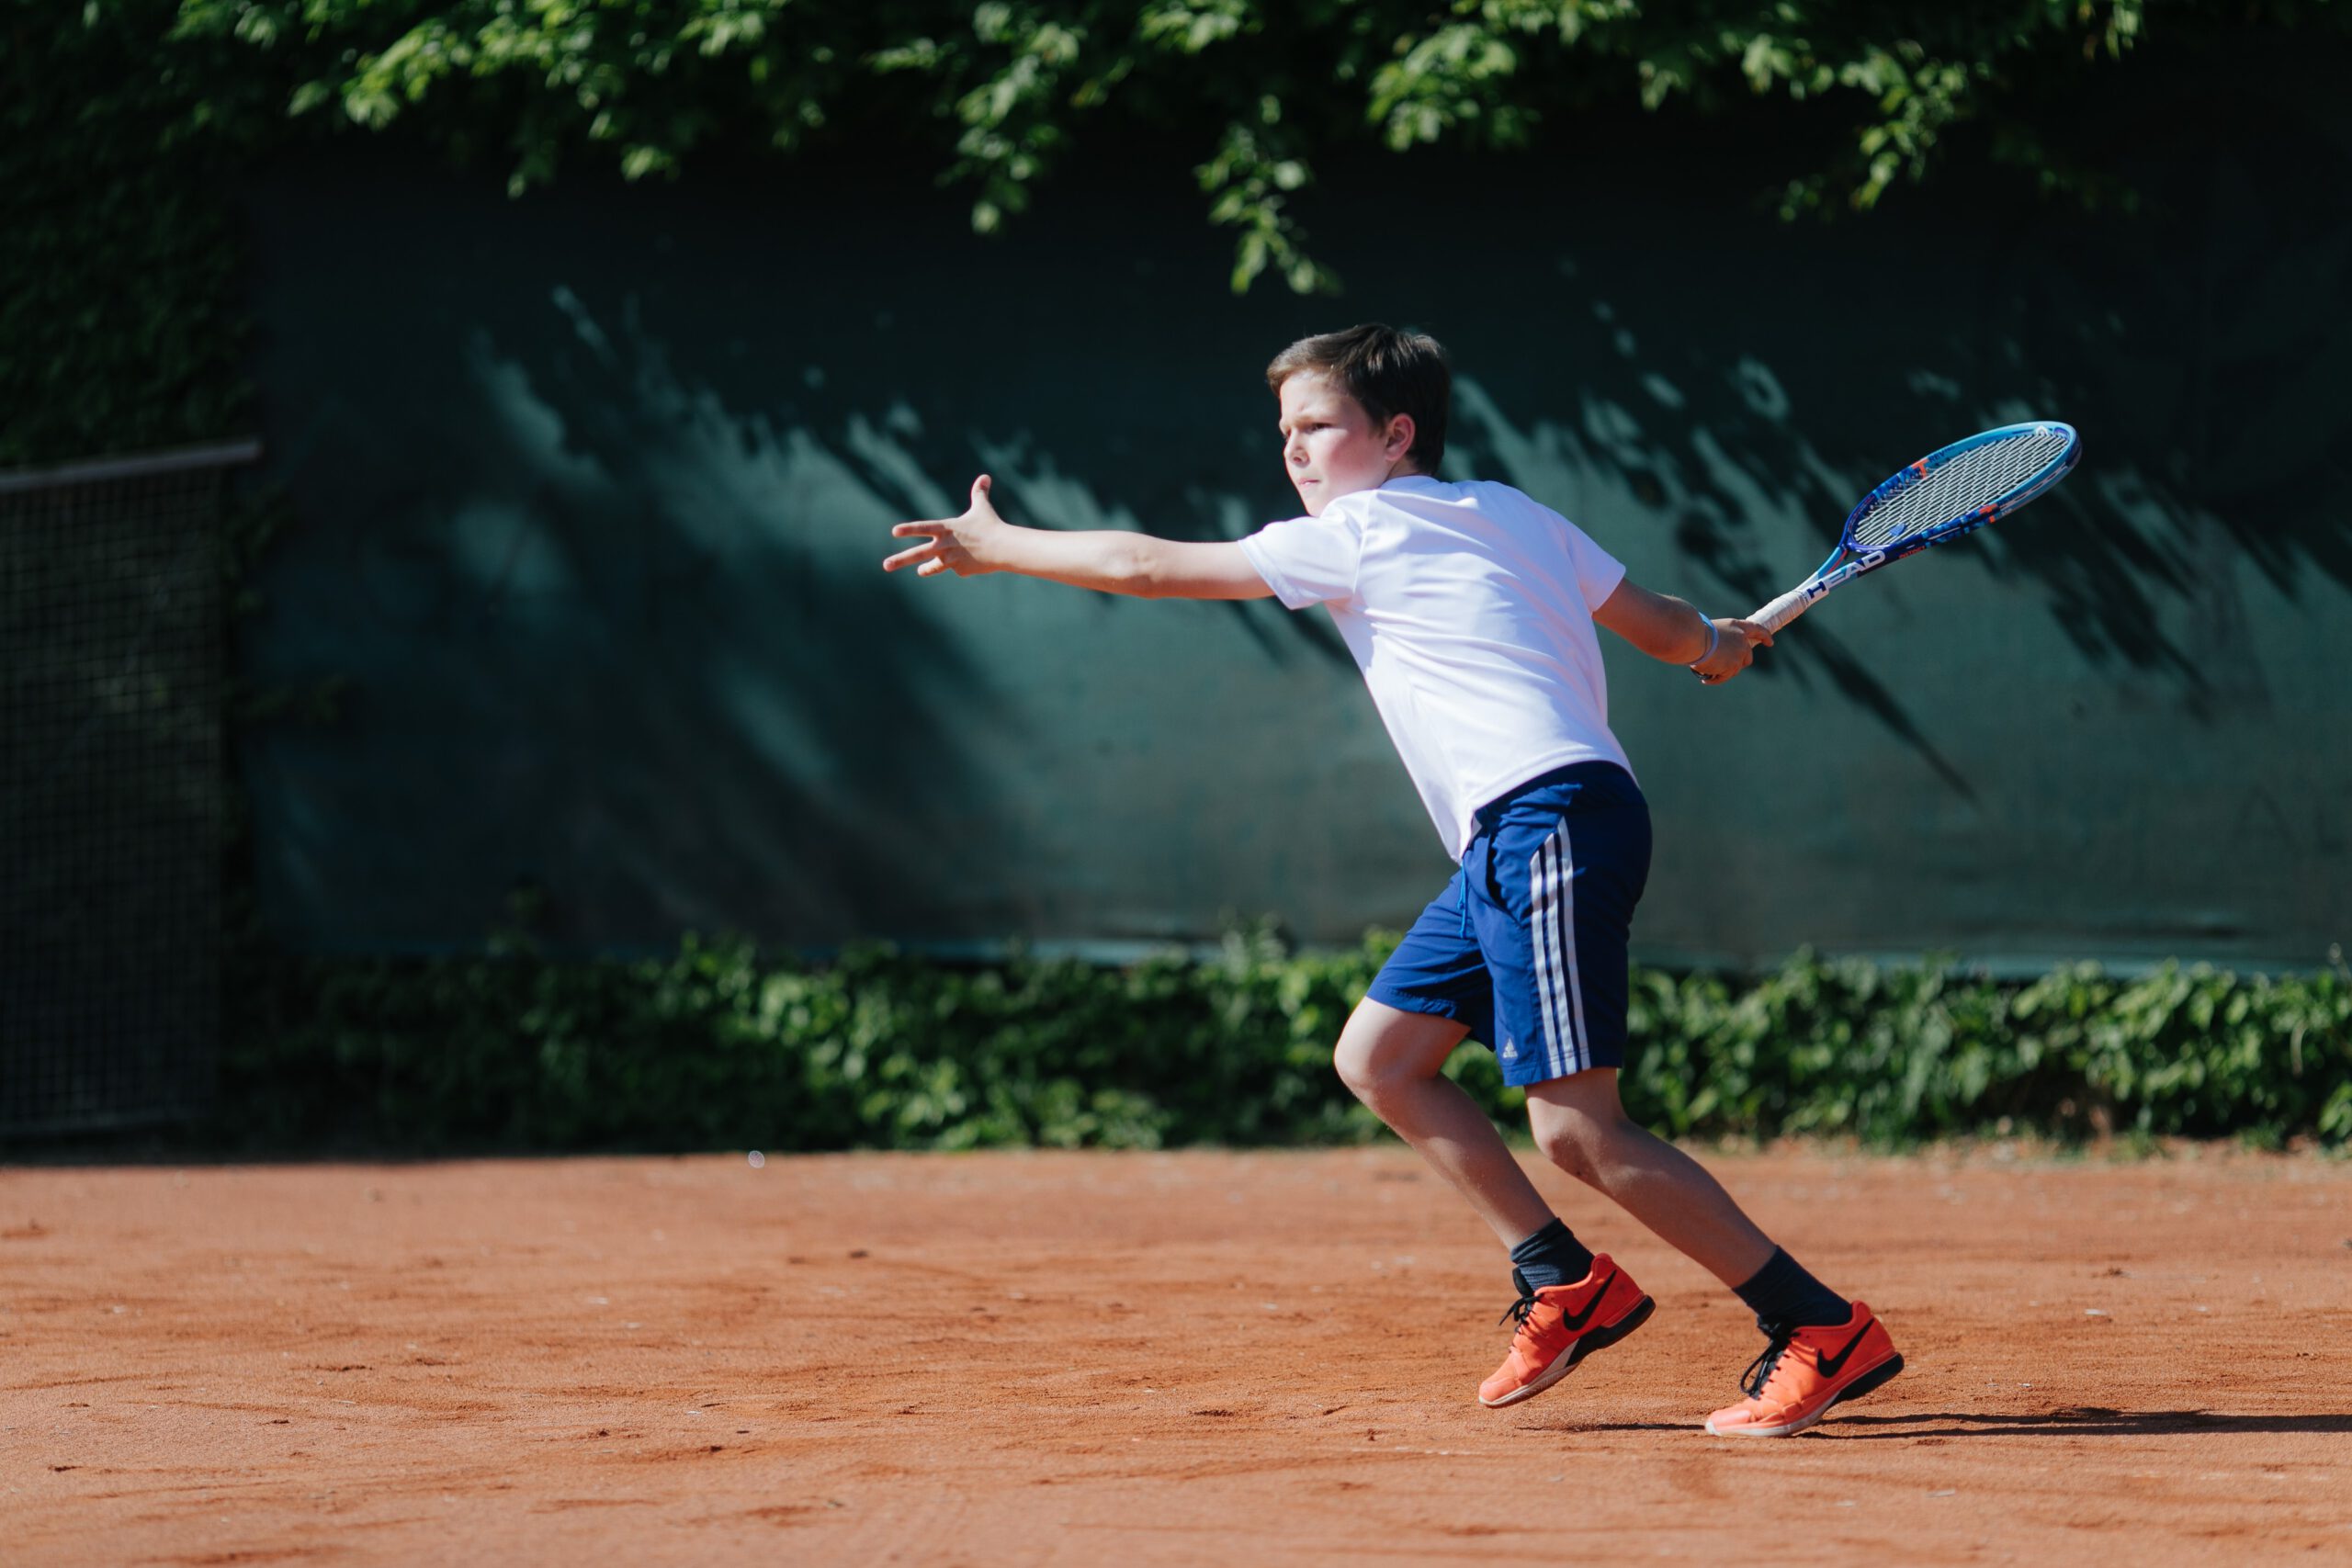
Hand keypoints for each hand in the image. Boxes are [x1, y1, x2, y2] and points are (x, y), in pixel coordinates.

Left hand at [883, 475, 1007, 578]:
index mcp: (946, 528)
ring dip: (926, 569)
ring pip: (933, 567)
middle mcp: (945, 545)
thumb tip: (985, 476)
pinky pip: (957, 569)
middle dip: (900, 560)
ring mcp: (951, 559)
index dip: (908, 529)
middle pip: (918, 554)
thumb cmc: (991, 525)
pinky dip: (963, 565)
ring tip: (920, 571)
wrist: (1003, 548)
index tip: (894, 532)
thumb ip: (979, 493)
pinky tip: (974, 561)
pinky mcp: (960, 570)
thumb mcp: (982, 508)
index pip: (923, 527)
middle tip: (886, 565)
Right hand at [1693, 618, 1770, 684]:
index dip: (1765, 636)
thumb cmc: (1695, 632)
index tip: (1770, 643)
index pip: (1757, 629)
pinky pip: (1724, 677)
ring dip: (1723, 671)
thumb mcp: (1711, 631)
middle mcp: (1742, 639)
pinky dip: (1715, 679)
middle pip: (1747, 656)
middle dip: (1738, 662)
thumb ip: (1720, 640)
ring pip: (1735, 669)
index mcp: (1736, 626)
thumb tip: (1717, 653)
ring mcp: (1739, 653)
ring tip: (1707, 669)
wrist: (1693, 639)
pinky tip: (1705, 679)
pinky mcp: (1733, 666)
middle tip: (1724, 665)